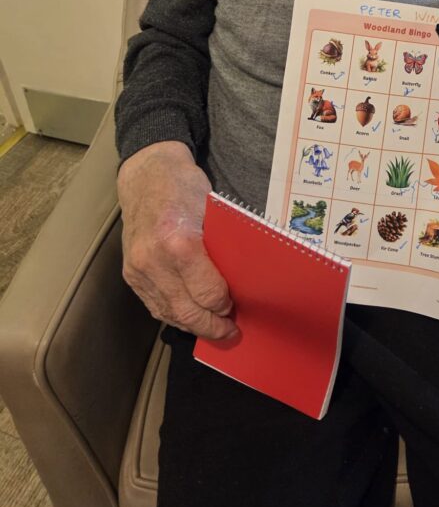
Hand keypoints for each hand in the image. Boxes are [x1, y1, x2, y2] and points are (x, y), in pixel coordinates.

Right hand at [117, 140, 237, 339]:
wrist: (146, 175)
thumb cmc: (184, 187)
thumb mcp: (213, 211)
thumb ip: (222, 248)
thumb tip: (241, 282)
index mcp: (179, 242)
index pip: (208, 293)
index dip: (224, 306)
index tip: (235, 307)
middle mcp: (153, 260)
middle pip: (187, 311)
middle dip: (211, 326)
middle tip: (229, 331)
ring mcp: (137, 269)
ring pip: (168, 313)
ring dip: (192, 325)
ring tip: (212, 328)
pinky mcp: (129, 274)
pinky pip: (154, 305)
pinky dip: (173, 314)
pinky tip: (189, 316)